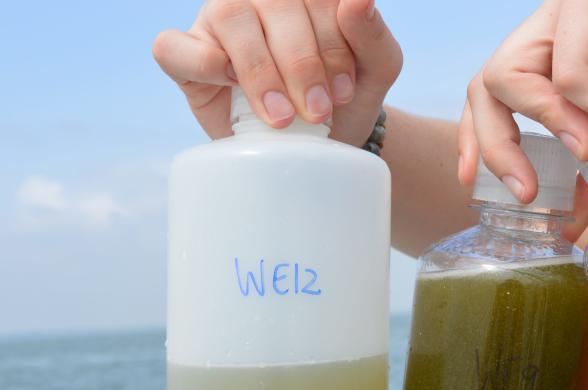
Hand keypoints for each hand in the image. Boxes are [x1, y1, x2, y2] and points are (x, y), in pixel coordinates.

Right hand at [153, 0, 401, 145]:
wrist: (317, 141)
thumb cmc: (343, 97)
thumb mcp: (375, 70)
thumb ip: (372, 35)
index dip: (332, 45)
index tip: (344, 92)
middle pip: (275, 7)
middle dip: (302, 66)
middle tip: (318, 113)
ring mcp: (219, 18)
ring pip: (230, 20)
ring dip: (260, 72)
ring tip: (282, 117)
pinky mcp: (186, 52)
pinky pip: (173, 47)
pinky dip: (200, 62)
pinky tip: (227, 81)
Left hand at [458, 0, 587, 201]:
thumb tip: (565, 225)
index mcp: (552, 63)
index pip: (490, 98)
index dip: (476, 140)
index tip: (474, 185)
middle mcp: (553, 36)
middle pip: (487, 87)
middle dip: (497, 146)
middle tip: (527, 192)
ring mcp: (571, 17)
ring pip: (511, 73)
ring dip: (543, 126)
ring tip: (582, 157)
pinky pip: (569, 69)